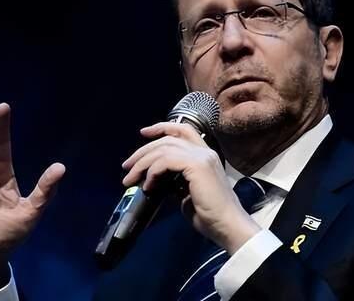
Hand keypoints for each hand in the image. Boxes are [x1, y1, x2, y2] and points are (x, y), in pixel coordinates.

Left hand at [121, 122, 259, 253]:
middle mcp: (205, 152)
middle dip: (143, 151)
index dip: (161, 128)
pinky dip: (152, 172)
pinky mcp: (197, 166)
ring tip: (131, 179)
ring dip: (143, 163)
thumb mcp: (187, 192)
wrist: (226, 225)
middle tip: (127, 166)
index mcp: (205, 155)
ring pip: (164, 149)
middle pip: (167, 139)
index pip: (182, 130)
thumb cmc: (209, 215)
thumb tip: (155, 178)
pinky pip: (166, 161)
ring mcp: (202, 157)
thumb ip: (175, 180)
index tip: (144, 133)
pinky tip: (148, 185)